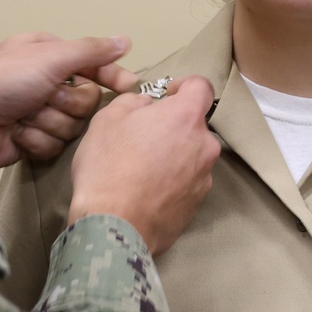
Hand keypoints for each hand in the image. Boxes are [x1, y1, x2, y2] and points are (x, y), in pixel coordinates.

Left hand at [0, 34, 137, 168]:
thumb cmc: (0, 80)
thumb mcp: (49, 56)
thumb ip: (90, 51)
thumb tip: (124, 41)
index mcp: (51, 58)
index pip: (94, 67)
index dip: (111, 77)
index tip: (127, 86)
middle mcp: (48, 84)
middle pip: (86, 101)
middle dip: (65, 103)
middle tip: (42, 97)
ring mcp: (40, 114)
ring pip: (71, 126)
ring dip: (46, 122)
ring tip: (22, 116)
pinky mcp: (32, 141)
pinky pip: (54, 145)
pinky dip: (35, 139)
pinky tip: (16, 133)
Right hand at [68, 76, 219, 255]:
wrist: (114, 227)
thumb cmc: (108, 166)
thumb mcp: (107, 119)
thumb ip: (132, 102)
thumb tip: (147, 105)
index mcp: (185, 117)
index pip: (200, 86)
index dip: (184, 85)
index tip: (167, 95)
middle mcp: (204, 145)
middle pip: (194, 125)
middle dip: (173, 125)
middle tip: (143, 137)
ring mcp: (205, 177)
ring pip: (192, 154)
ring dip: (174, 154)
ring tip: (143, 169)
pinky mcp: (198, 205)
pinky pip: (188, 182)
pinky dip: (173, 181)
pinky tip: (148, 191)